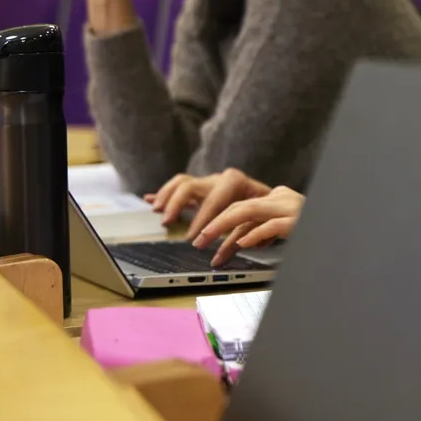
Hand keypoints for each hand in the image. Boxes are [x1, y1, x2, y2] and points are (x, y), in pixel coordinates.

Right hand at [149, 168, 270, 239]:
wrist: (272, 197)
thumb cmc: (267, 208)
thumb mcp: (264, 214)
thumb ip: (254, 223)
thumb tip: (253, 240)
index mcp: (235, 183)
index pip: (214, 199)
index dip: (203, 218)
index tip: (194, 238)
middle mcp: (219, 180)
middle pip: (191, 185)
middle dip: (177, 204)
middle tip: (168, 223)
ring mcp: (208, 183)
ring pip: (181, 182)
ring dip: (166, 196)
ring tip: (157, 211)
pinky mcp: (199, 189)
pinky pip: (177, 188)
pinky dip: (162, 194)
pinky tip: (148, 200)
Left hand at [192, 186, 305, 265]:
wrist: (342, 238)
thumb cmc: (312, 239)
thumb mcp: (281, 232)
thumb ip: (262, 231)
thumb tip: (236, 242)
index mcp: (280, 198)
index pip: (244, 208)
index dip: (220, 223)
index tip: (204, 239)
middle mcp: (285, 198)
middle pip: (242, 206)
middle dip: (216, 223)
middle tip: (198, 241)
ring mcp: (292, 208)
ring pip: (250, 211)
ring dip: (225, 228)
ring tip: (208, 242)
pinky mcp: (298, 221)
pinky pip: (271, 225)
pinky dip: (254, 235)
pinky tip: (240, 245)